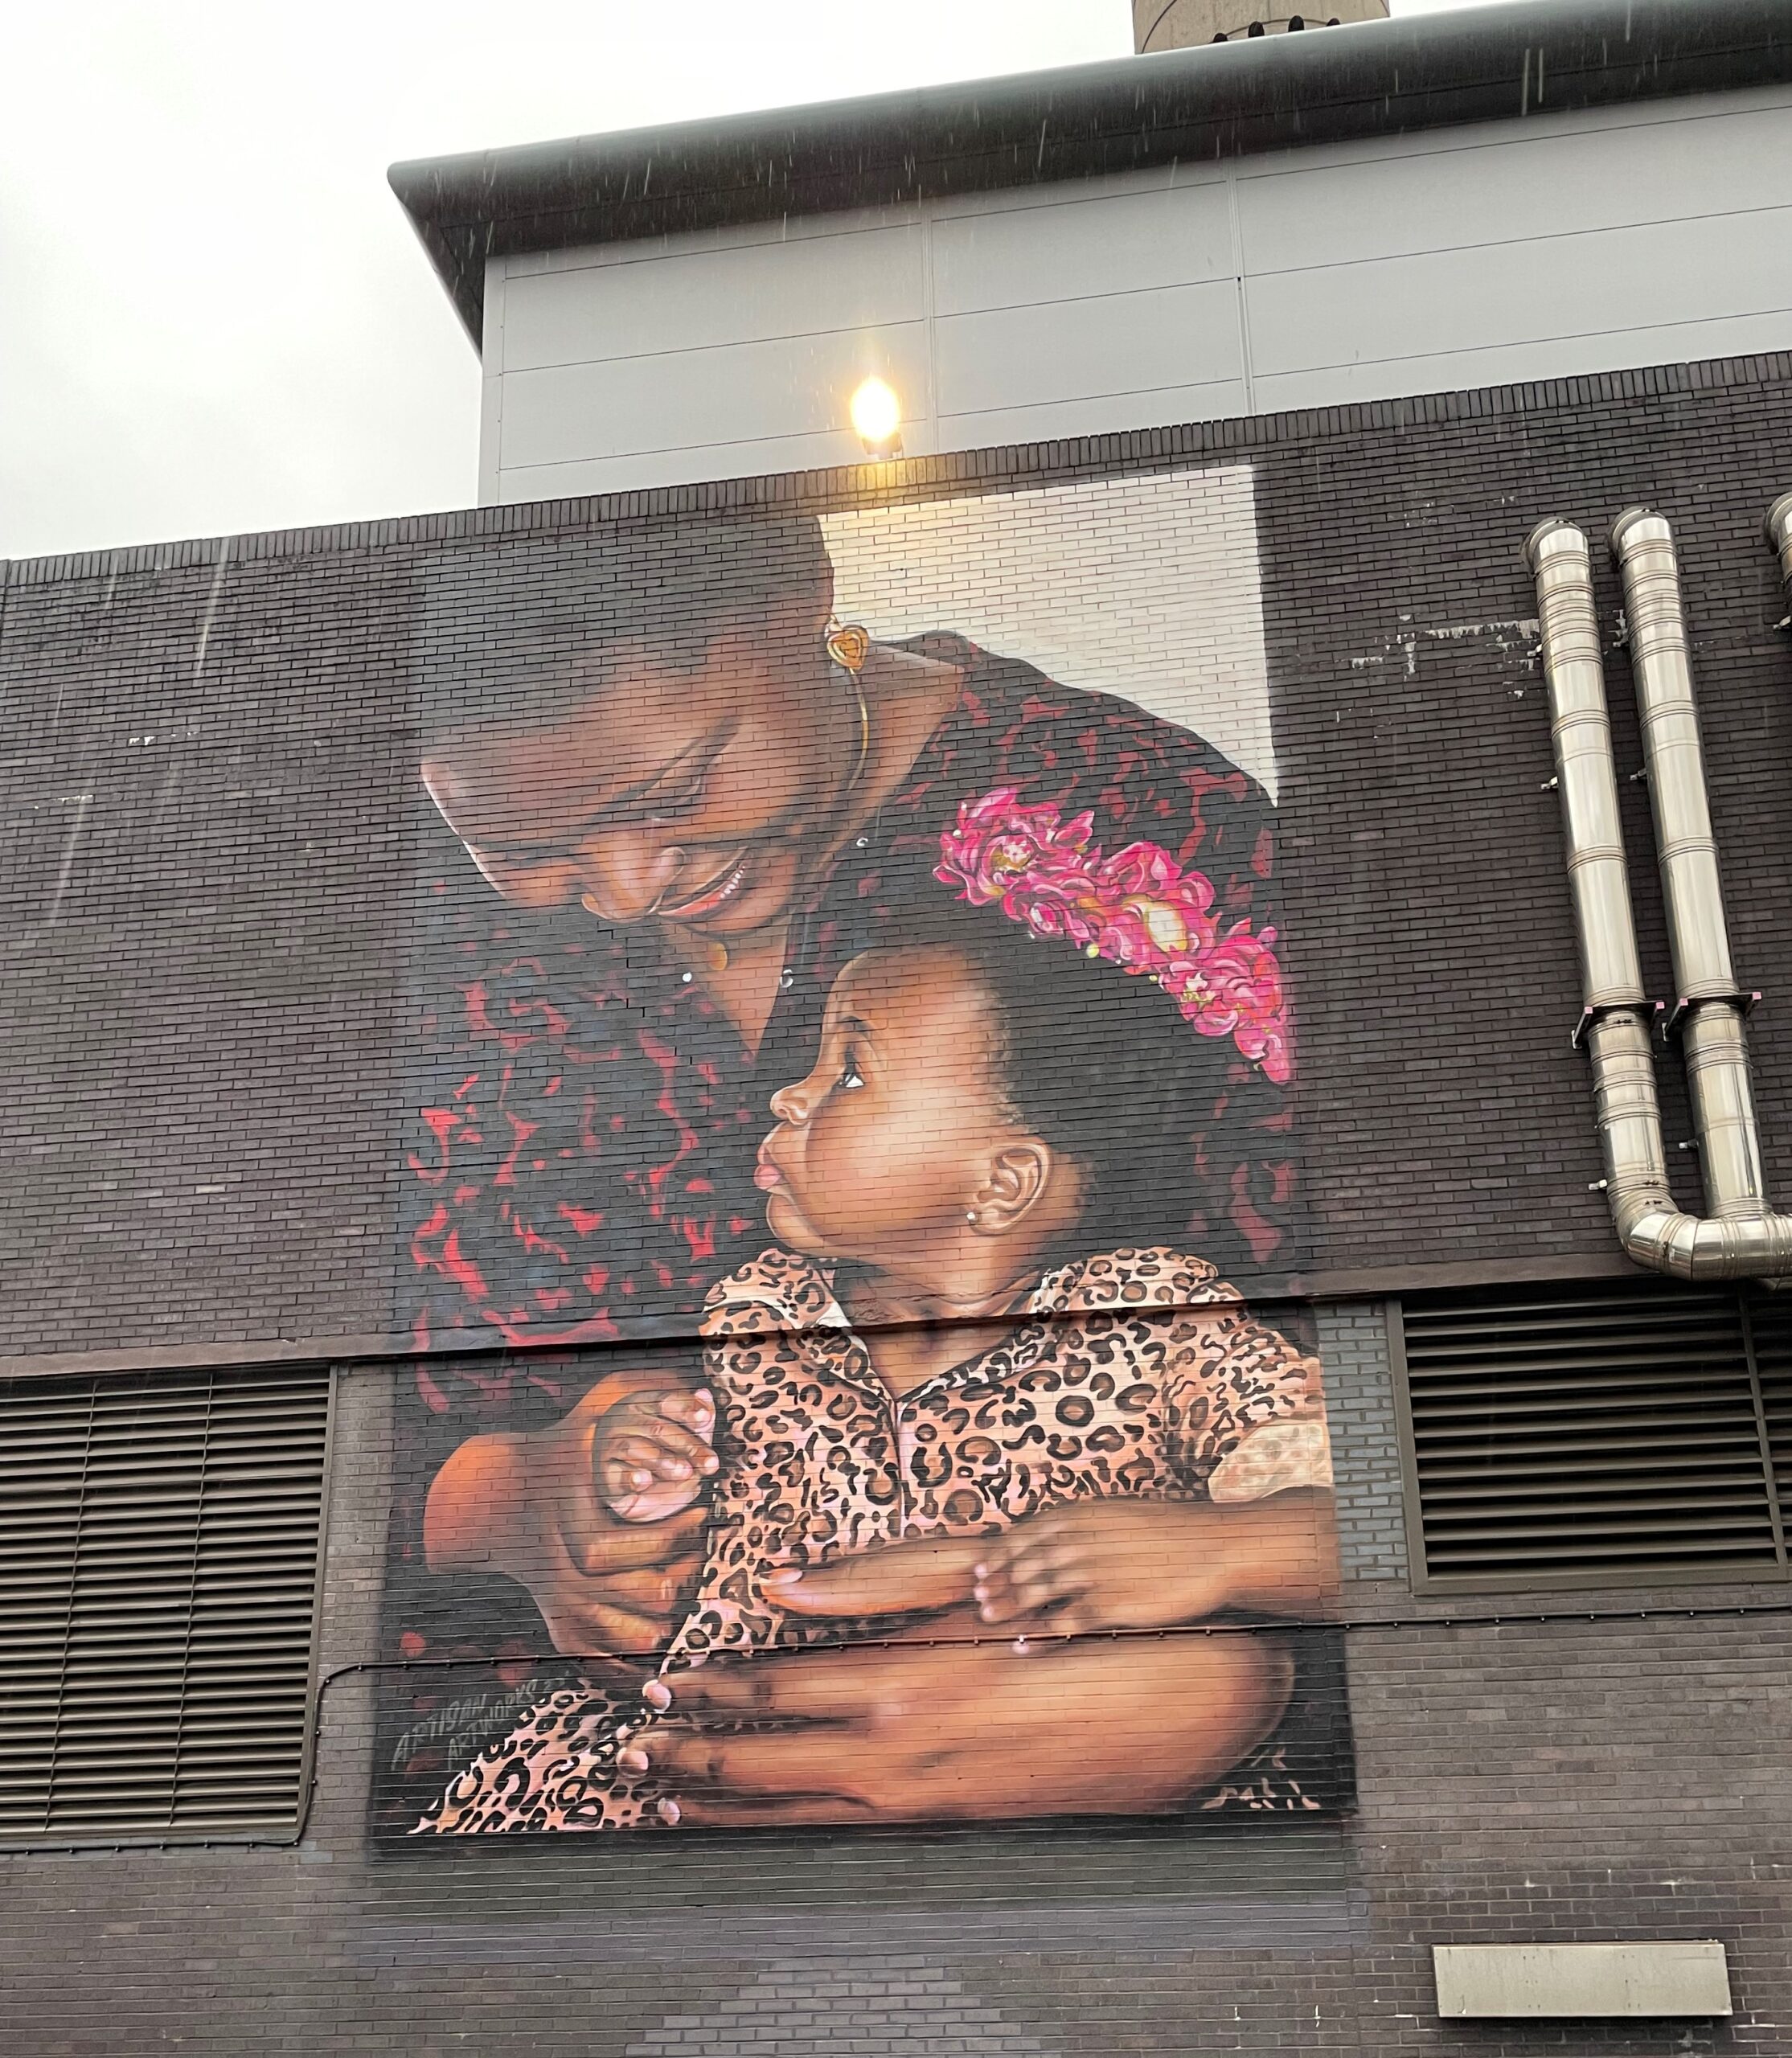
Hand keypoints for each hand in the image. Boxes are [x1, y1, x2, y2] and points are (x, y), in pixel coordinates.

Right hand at [422, 1371, 711, 1656]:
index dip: (687, 1532)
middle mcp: (573, 1581)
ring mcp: (566, 1611)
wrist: (500, 1500)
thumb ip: (637, 1405)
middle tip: (699, 1553)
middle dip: (687, 1575)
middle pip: (654, 1596)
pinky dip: (633, 1667)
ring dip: (671, 1621)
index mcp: (583, 1537)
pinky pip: (603, 1664)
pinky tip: (658, 1651)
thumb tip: (696, 1393)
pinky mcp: (562, 1632)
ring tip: (684, 1591)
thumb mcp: (590, 1424)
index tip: (703, 1511)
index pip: (655, 1548)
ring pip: (637, 1637)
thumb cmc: (556, 1459)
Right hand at [597, 1386, 717, 1521]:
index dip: (687, 1408)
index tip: (705, 1418)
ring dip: (663, 1461)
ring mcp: (610, 1446)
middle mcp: (624, 1421)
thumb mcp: (684, 1436)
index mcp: (644, 1404)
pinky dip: (631, 1477)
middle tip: (708, 1462)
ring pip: (634, 1448)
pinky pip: (617, 1474)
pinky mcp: (604, 1474)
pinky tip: (644, 1481)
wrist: (631, 1489)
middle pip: (657, 1428)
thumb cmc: (660, 1455)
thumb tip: (704, 1395)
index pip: (665, 1401)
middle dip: (687, 1446)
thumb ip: (697, 1418)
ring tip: (685, 1472)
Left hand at [626, 1628, 1291, 1827]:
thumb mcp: (977, 1583)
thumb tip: (785, 1580)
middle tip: (637, 1759)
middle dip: (696, 1763)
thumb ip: (875, 1585)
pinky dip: (797, 1835)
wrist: (1186, 1706)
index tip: (662, 1689)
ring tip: (675, 1804)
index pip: (774, 1690)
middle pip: (769, 1766)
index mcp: (901, 1686)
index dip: (710, 1691)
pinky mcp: (962, 1828)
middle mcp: (905, 1756)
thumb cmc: (1079, 1627)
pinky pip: (856, 1840)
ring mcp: (932, 1804)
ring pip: (803, 1816)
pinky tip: (775, 1830)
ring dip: (732, 1810)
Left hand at [972, 1492, 1338, 1634]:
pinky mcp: (1109, 1605)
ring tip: (991, 1622)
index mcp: (1077, 1514)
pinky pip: (1063, 1624)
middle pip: (1021, 1567)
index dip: (995, 1558)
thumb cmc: (1167, 1532)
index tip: (979, 1574)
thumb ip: (1080, 1527)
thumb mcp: (1116, 1515)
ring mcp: (1092, 1573)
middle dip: (995, 1586)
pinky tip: (1023, 1647)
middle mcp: (1077, 1541)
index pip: (1019, 1537)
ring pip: (1034, 1595)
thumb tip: (1047, 1543)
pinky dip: (1038, 1636)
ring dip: (1008, 1610)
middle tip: (979, 1604)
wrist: (1213, 1547)